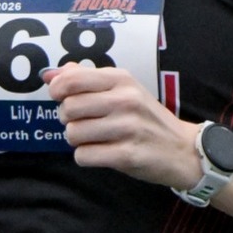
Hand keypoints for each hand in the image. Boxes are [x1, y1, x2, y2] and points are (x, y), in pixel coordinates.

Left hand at [44, 65, 195, 187]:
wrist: (183, 149)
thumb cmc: (146, 118)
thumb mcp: (123, 89)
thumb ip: (86, 78)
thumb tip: (49, 75)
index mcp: (122, 80)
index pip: (72, 79)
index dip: (58, 91)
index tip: (62, 98)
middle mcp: (125, 100)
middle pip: (68, 109)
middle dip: (68, 119)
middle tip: (84, 123)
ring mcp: (128, 128)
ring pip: (73, 134)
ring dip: (79, 140)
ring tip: (96, 139)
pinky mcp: (127, 155)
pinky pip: (83, 156)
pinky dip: (87, 157)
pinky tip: (102, 153)